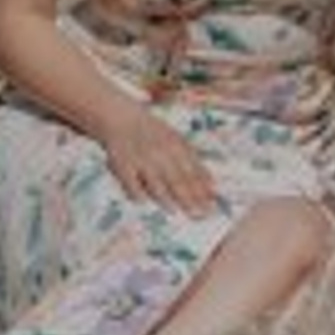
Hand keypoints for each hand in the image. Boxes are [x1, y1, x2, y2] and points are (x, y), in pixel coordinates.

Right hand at [101, 103, 219, 213]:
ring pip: (155, 182)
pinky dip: (136, 192)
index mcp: (177, 147)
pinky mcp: (122, 165)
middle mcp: (161, 153)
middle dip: (190, 199)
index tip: (212, 205)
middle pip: (178, 180)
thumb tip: (212, 185)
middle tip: (200, 215)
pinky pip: (130, 182)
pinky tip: (143, 202)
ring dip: (166, 197)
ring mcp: (142, 160)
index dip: (203, 190)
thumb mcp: (177, 141)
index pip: (193, 172)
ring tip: (176, 210)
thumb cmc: (154, 134)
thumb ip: (193, 162)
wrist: (122, 120)